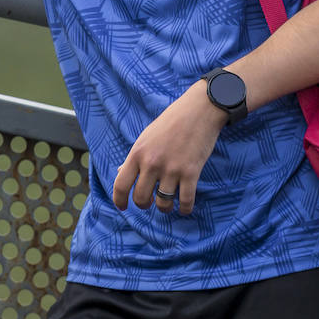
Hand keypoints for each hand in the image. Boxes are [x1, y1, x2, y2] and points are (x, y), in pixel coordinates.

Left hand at [111, 80, 227, 215]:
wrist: (199, 110)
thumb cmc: (172, 122)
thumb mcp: (147, 136)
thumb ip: (134, 156)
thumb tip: (120, 172)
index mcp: (138, 153)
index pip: (121, 185)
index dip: (119, 200)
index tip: (123, 207)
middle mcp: (152, 163)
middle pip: (141, 198)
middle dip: (144, 204)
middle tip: (150, 201)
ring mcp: (172, 169)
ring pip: (163, 203)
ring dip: (164, 207)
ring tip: (167, 203)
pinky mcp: (191, 172)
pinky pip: (185, 201)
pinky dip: (184, 209)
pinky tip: (184, 207)